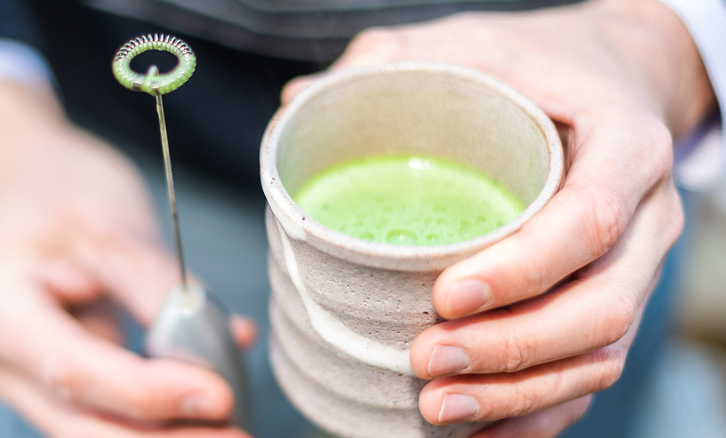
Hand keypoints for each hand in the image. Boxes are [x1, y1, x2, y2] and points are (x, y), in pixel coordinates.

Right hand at [0, 80, 253, 436]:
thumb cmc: (62, 189)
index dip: (151, 394)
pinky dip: (166, 404)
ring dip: (169, 430)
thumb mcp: (115, 226)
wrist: (25, 175)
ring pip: (101, 427)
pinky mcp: (63, 374)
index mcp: (0, 314)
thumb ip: (161, 291)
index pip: (78, 372)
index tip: (220, 397)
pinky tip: (216, 389)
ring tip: (233, 425)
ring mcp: (28, 375)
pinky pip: (115, 403)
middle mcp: (3, 361)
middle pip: (85, 424)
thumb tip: (221, 348)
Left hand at [283, 0, 714, 435]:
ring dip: (519, 395)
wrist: (608, 82)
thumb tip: (298, 108)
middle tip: (426, 361)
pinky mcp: (610, 299)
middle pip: (602, 308)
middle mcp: (644, 217)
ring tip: (438, 408)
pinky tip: (477, 427)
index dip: (523, 270)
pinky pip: (588, 373)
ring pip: (598, 356)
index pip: (589, 219)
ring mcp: (634, 267)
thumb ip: (393, 62)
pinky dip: (537, 413)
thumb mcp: (475, 41)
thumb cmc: (538, 64)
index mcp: (624, 145)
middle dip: (513, 350)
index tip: (444, 296)